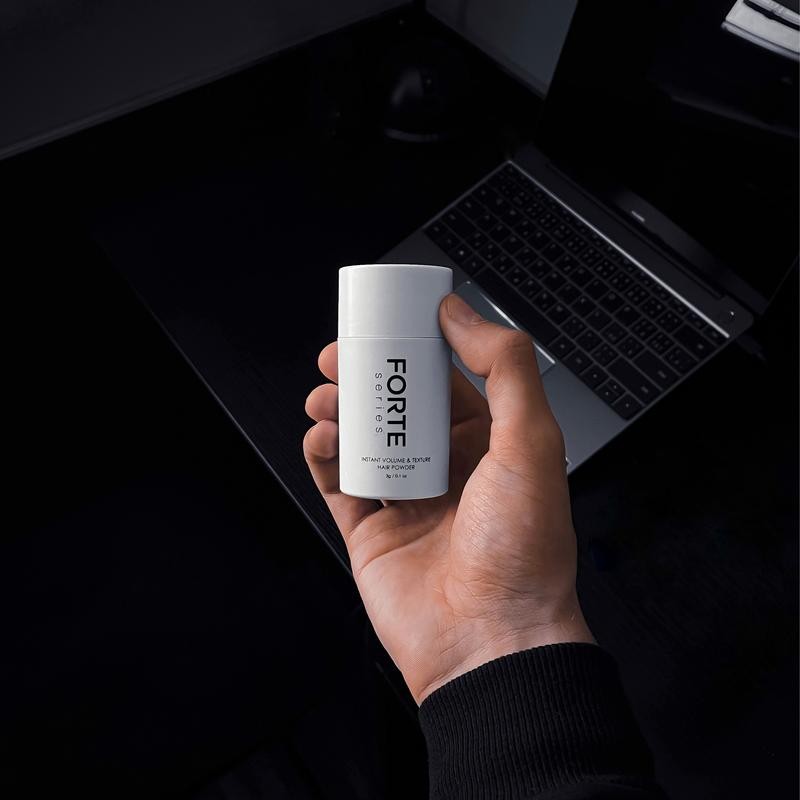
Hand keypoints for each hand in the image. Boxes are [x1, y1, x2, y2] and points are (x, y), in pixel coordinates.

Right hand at [303, 293, 593, 703]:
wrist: (492, 642)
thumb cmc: (524, 550)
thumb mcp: (532, 442)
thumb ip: (506, 370)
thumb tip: (462, 317)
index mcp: (491, 448)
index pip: (446, 384)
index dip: (415, 352)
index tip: (389, 326)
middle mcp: (448, 473)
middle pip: (397, 410)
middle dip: (366, 378)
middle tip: (340, 355)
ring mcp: (407, 503)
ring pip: (364, 442)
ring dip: (340, 412)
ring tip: (325, 397)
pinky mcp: (372, 534)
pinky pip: (338, 485)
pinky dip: (323, 457)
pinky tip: (321, 438)